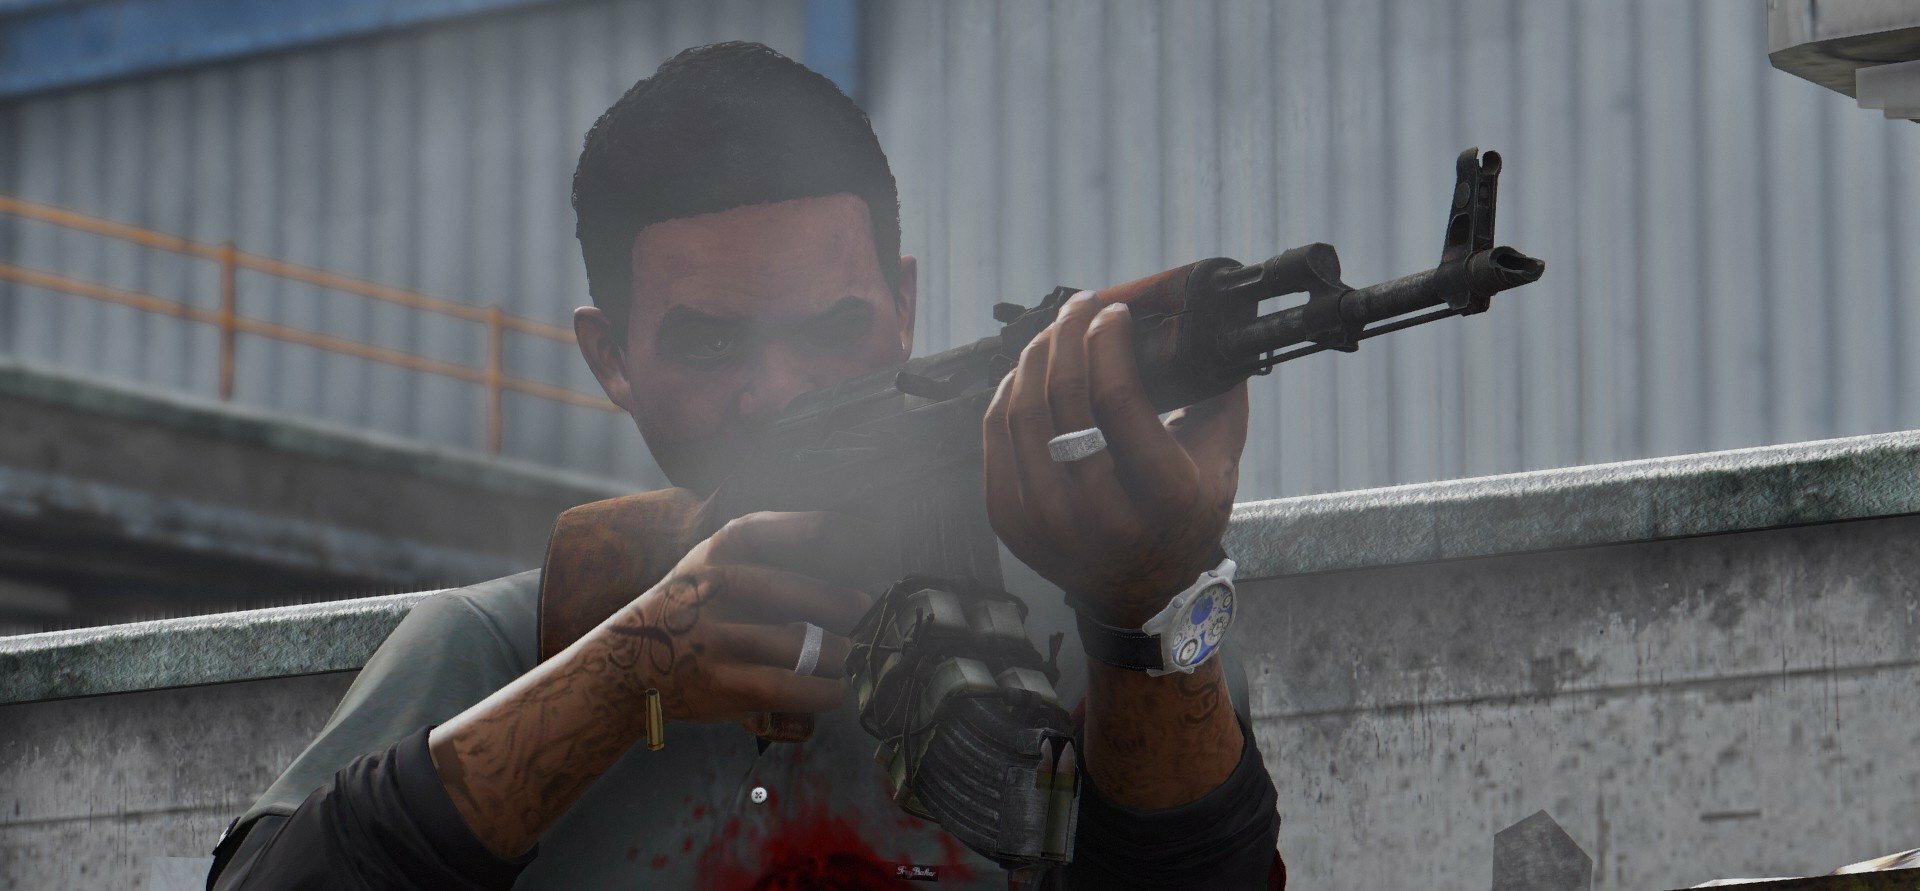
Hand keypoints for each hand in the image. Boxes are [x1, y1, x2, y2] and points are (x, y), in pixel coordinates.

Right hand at [604, 511, 883, 724]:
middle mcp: (709, 592)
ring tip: (860, 655)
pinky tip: (838, 689)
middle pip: (784, 590)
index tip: (849, 527)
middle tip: (869, 610)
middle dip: (838, 601)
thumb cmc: (686, 616)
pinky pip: (791, 687)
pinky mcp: (725, 685)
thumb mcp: (705, 571)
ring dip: (840, 652)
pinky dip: (825, 689)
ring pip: (798, 644)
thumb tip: (841, 576)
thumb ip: (757, 561)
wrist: (624, 669)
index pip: (754, 528)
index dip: (802, 525)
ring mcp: (715, 640)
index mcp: (710, 557)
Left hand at [983, 291, 1248, 626]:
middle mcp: (1102, 517)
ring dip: (1034, 357)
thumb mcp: (1221, 461)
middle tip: (1077, 306)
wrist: (1137, 591)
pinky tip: (1026, 371)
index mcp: (1163, 497)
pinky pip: (996, 438)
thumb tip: (1216, 324)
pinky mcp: (1012, 523)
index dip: (1108, 341)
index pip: (1119, 399)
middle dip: (1068, 335)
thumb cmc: (1185, 513)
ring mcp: (1049, 524)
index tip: (1113, 311)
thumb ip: (1222, 396)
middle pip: (1066, 400)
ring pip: (1023, 414)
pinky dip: (1007, 393)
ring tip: (1052, 331)